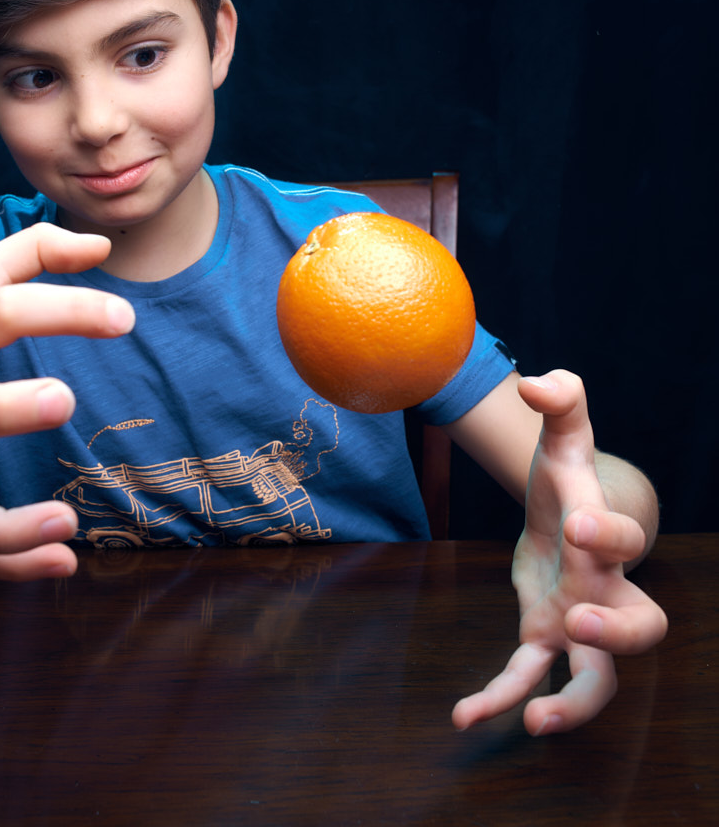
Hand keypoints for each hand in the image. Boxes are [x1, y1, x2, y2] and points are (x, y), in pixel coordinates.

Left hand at [452, 370, 666, 734]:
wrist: (565, 517)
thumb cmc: (566, 477)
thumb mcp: (563, 437)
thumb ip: (561, 401)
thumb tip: (537, 384)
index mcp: (607, 539)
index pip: (628, 544)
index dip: (609, 535)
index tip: (577, 523)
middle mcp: (605, 590)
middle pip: (642, 628)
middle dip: (618, 634)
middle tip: (579, 625)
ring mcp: (577, 624)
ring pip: (599, 679)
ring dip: (576, 704)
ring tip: (538, 720)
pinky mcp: (541, 638)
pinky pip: (528, 678)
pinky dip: (500, 701)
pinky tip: (463, 719)